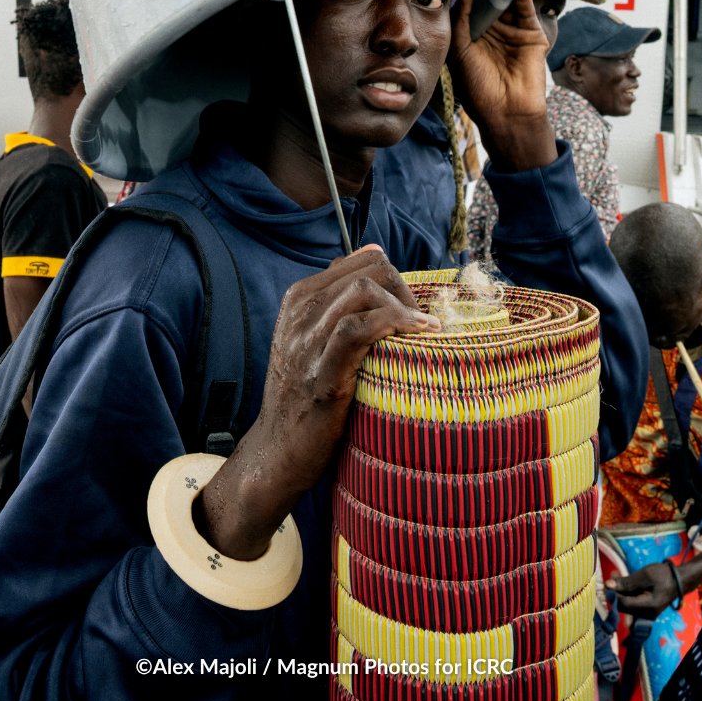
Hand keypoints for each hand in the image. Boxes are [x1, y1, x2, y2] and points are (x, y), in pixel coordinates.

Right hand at [197, 245, 439, 559]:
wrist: (278, 449)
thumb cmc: (306, 392)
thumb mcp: (312, 336)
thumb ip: (339, 297)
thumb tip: (375, 251)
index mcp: (300, 297)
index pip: (364, 259)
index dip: (397, 279)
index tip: (412, 308)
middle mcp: (300, 312)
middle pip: (369, 271)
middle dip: (406, 291)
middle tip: (421, 324)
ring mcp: (307, 342)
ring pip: (364, 292)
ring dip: (405, 308)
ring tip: (424, 332)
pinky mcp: (322, 374)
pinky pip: (358, 329)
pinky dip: (395, 325)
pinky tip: (417, 337)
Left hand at [447, 0, 555, 170]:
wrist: (507, 113)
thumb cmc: (478, 88)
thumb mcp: (461, 51)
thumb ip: (461, 20)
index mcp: (470, 36)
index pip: (467, 6)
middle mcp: (491, 31)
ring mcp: (512, 30)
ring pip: (506, 0)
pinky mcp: (531, 33)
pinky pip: (525, 8)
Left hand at [606, 562, 682, 619]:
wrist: (679, 580)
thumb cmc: (664, 575)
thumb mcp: (645, 575)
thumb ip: (627, 582)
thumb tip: (608, 585)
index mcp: (648, 606)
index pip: (623, 604)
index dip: (613, 592)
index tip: (609, 579)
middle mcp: (647, 615)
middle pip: (623, 606)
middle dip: (616, 591)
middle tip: (615, 574)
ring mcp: (647, 614)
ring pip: (626, 605)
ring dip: (620, 591)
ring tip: (619, 575)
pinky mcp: (646, 610)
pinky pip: (631, 603)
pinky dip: (626, 593)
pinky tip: (626, 582)